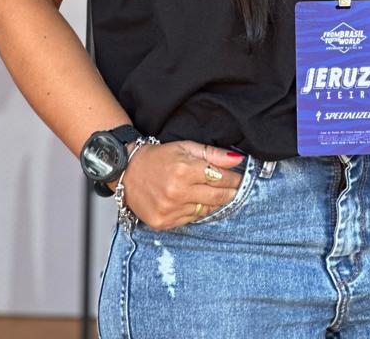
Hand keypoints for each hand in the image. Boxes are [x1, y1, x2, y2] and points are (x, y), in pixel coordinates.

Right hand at [121, 140, 244, 231]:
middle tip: (236, 188)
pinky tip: (194, 201)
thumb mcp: (185, 147)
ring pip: (206, 210)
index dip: (234, 179)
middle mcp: (177, 192)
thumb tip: (237, 160)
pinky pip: (191, 219)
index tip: (241, 178)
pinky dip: (196, 211)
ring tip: (213, 193)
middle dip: (230, 192)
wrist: (127, 172)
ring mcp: (170, 210)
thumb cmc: (159, 157)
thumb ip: (212, 154)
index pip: (220, 178)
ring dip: (213, 202)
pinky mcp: (163, 223)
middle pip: (217, 196)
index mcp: (184, 170)